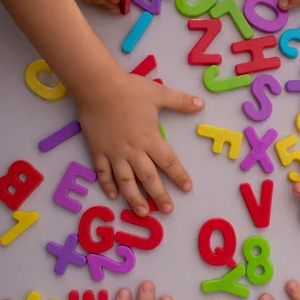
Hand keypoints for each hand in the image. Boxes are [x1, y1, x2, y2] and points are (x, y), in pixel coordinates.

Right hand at [78, 72, 203, 214]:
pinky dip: (108, 185)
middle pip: (148, 177)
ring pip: (125, 181)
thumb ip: (181, 101)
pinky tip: (113, 196)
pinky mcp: (98, 151)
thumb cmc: (129, 90)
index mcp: (150, 138)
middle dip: (159, 195)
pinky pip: (103, 172)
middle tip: (167, 210)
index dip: (178, 175)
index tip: (187, 188)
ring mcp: (114, 153)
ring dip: (134, 198)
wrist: (98, 87)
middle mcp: (133, 151)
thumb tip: (202, 104)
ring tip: (141, 212)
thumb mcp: (159, 93)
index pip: (168, 161)